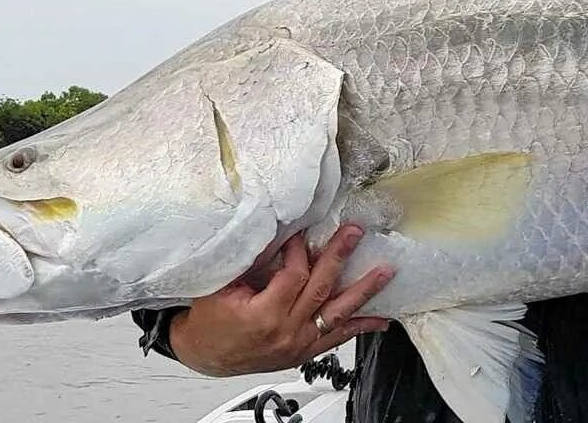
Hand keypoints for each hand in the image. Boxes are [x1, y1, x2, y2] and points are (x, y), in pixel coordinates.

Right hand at [168, 225, 394, 376]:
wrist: (203, 355)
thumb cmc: (208, 321)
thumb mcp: (221, 286)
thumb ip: (250, 262)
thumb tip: (276, 233)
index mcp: (263, 315)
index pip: (294, 275)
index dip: (298, 251)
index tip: (300, 233)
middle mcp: (286, 332)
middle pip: (321, 289)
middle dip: (340, 257)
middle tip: (354, 234)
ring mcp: (298, 344)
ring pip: (337, 314)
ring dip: (363, 292)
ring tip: (384, 273)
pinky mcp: (303, 352)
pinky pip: (336, 338)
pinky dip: (359, 327)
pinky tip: (379, 318)